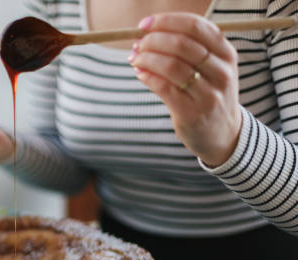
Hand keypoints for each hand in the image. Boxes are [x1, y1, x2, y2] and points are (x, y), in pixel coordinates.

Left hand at [129, 12, 241, 166]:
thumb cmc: (208, 94)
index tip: (145, 25)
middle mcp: (221, 72)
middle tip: (137, 45)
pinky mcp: (192, 113)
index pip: (196, 26)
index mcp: (227, 54)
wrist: (222, 134)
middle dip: (152, 41)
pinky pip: (163, 88)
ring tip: (135, 59)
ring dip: (146, 58)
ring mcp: (208, 94)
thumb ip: (187, 49)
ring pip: (171, 65)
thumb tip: (147, 35)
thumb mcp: (211, 68)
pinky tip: (139, 73)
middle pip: (181, 44)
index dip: (166, 21)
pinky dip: (147, 77)